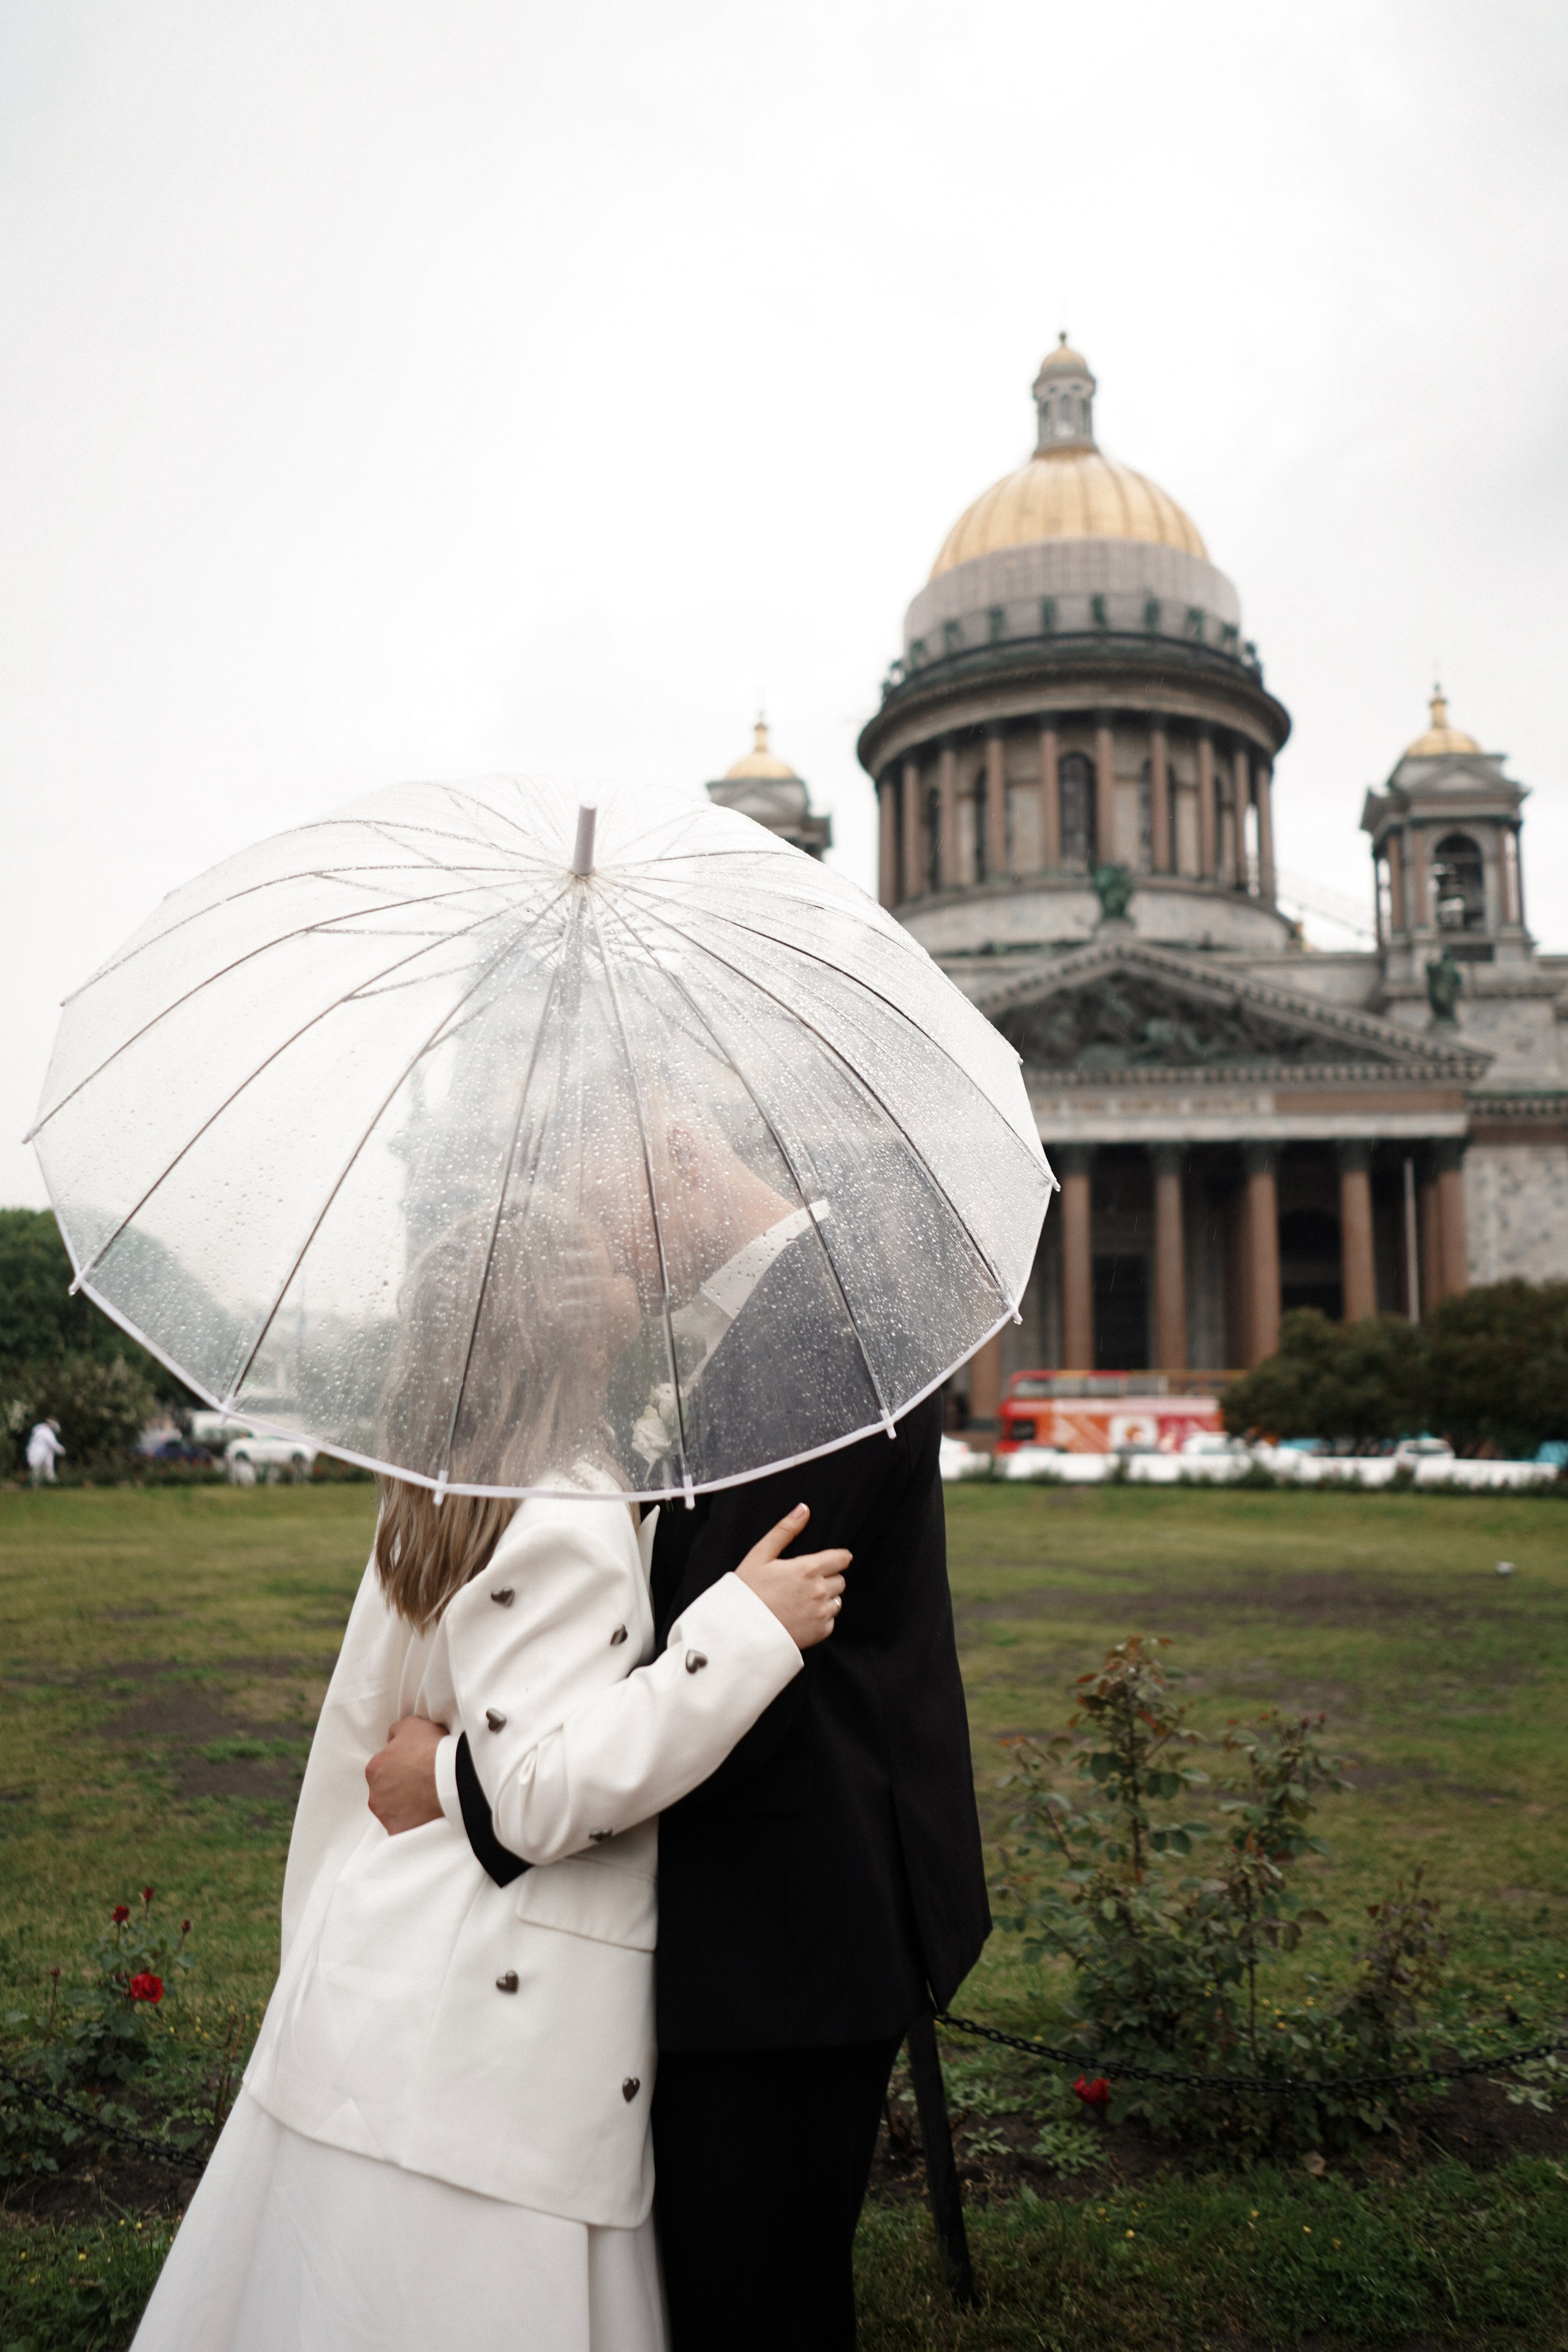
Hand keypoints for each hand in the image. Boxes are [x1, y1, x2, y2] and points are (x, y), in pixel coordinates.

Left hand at [365, 1714, 446, 1834]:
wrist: (450, 1776)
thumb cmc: (431, 1749)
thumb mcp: (411, 1725)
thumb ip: (395, 1732)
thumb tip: (391, 1740)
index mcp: (374, 1768)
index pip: (382, 1767)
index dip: (400, 1764)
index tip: (415, 1764)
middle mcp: (374, 1794)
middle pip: (385, 1790)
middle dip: (399, 1786)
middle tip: (421, 1781)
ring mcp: (386, 1815)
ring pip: (392, 1809)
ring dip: (404, 1805)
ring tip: (426, 1798)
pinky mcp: (399, 1830)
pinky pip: (403, 1827)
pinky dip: (412, 1822)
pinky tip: (426, 1813)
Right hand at [734, 1505, 849, 1650]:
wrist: (739, 1632)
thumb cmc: (747, 1592)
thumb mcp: (760, 1555)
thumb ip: (785, 1530)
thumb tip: (803, 1509)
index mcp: (808, 1569)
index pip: (841, 1558)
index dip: (837, 1558)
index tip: (832, 1560)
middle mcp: (819, 1591)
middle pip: (840, 1580)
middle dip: (828, 1578)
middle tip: (806, 1582)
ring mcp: (821, 1614)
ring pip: (837, 1601)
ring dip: (825, 1599)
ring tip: (801, 1600)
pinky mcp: (819, 1633)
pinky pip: (830, 1621)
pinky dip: (820, 1618)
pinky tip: (801, 1616)